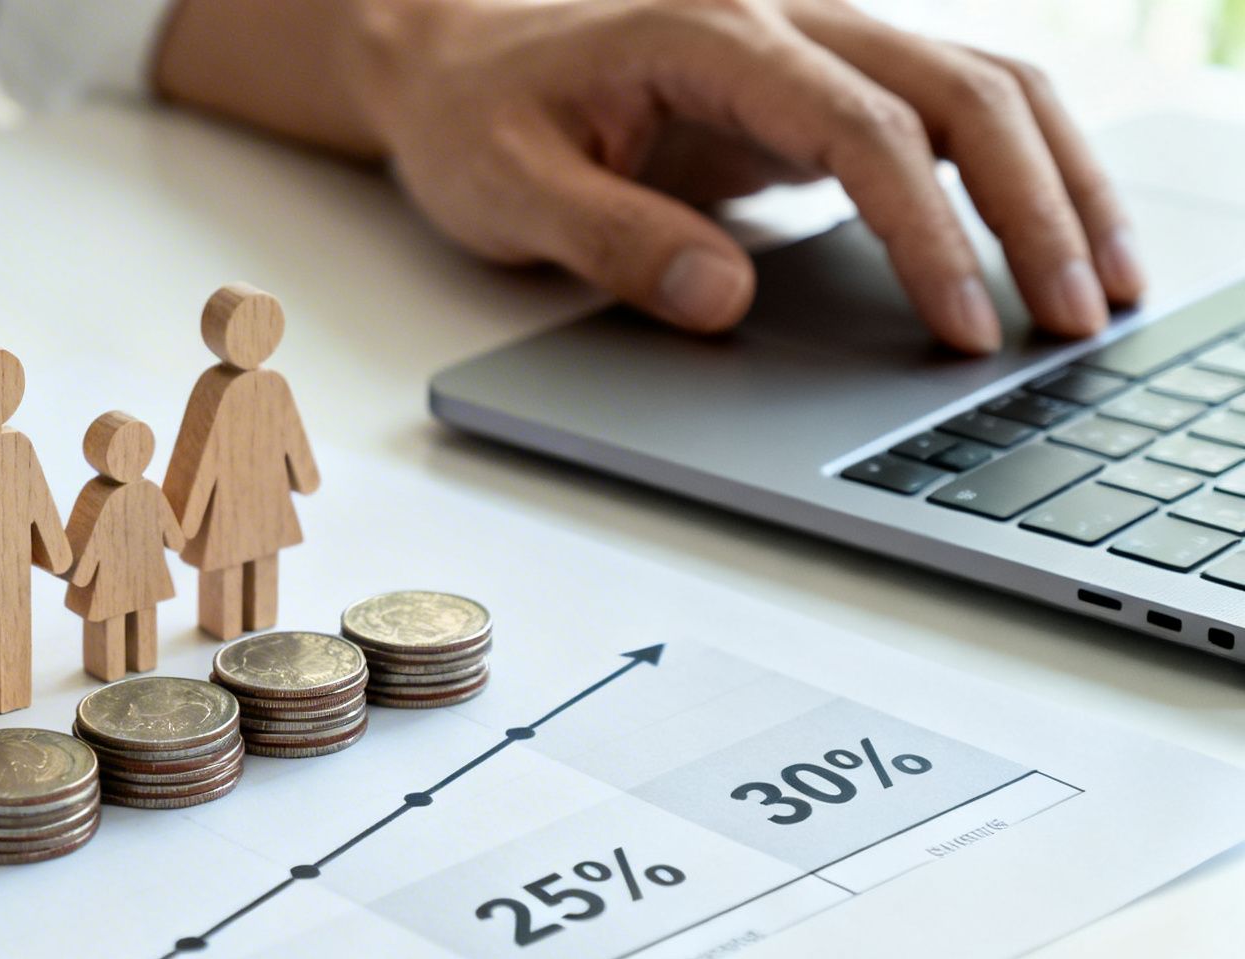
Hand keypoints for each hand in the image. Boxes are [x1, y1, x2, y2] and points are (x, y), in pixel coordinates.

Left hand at [157, 0, 1142, 353]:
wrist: (455, 67)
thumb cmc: (476, 121)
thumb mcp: (507, 190)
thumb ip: (611, 241)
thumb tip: (724, 299)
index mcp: (708, 38)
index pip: (860, 129)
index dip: (926, 232)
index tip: (962, 326)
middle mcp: (782, 24)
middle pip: (959, 90)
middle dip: (1033, 205)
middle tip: (1073, 319)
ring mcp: (810, 51)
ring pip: (980, 86)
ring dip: (1053, 180)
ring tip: (1104, 287)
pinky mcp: (818, 91)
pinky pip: (949, 115)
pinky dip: (1015, 172)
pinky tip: (1047, 243)